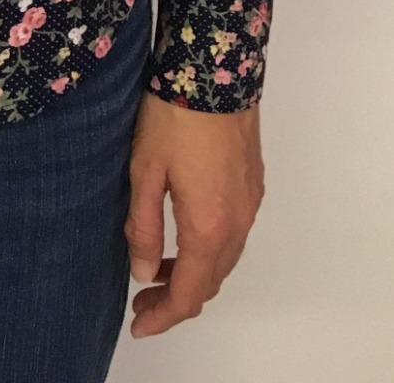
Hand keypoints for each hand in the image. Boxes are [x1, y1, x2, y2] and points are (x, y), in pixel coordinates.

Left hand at [124, 89, 264, 336]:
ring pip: (225, 259)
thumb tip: (143, 271)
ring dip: (194, 273)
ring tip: (158, 271)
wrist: (214, 69)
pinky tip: (185, 237)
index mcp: (209, 226)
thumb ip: (144, 226)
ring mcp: (250, 203)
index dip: (163, 316)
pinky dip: (210, 250)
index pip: (188, 291)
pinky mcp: (253, 184)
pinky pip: (234, 235)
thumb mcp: (144, 171)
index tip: (139, 324)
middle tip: (142, 300)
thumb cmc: (172, 116)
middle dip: (176, 298)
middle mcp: (237, 222)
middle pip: (211, 280)